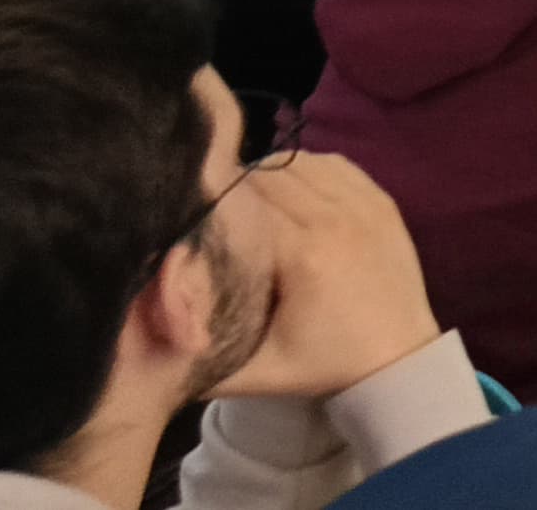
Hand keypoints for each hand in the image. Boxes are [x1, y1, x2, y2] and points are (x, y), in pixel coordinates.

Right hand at [207, 154, 443, 401]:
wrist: (399, 360)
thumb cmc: (322, 365)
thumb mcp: (253, 372)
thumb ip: (196, 355)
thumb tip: (137, 331)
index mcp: (303, 254)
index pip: (242, 202)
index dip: (209, 203)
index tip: (184, 213)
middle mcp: (335, 218)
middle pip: (266, 176)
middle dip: (234, 187)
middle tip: (211, 208)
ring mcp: (364, 204)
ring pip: (297, 162)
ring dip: (267, 175)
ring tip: (246, 202)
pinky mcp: (382, 199)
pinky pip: (331, 162)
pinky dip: (304, 169)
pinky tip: (287, 192)